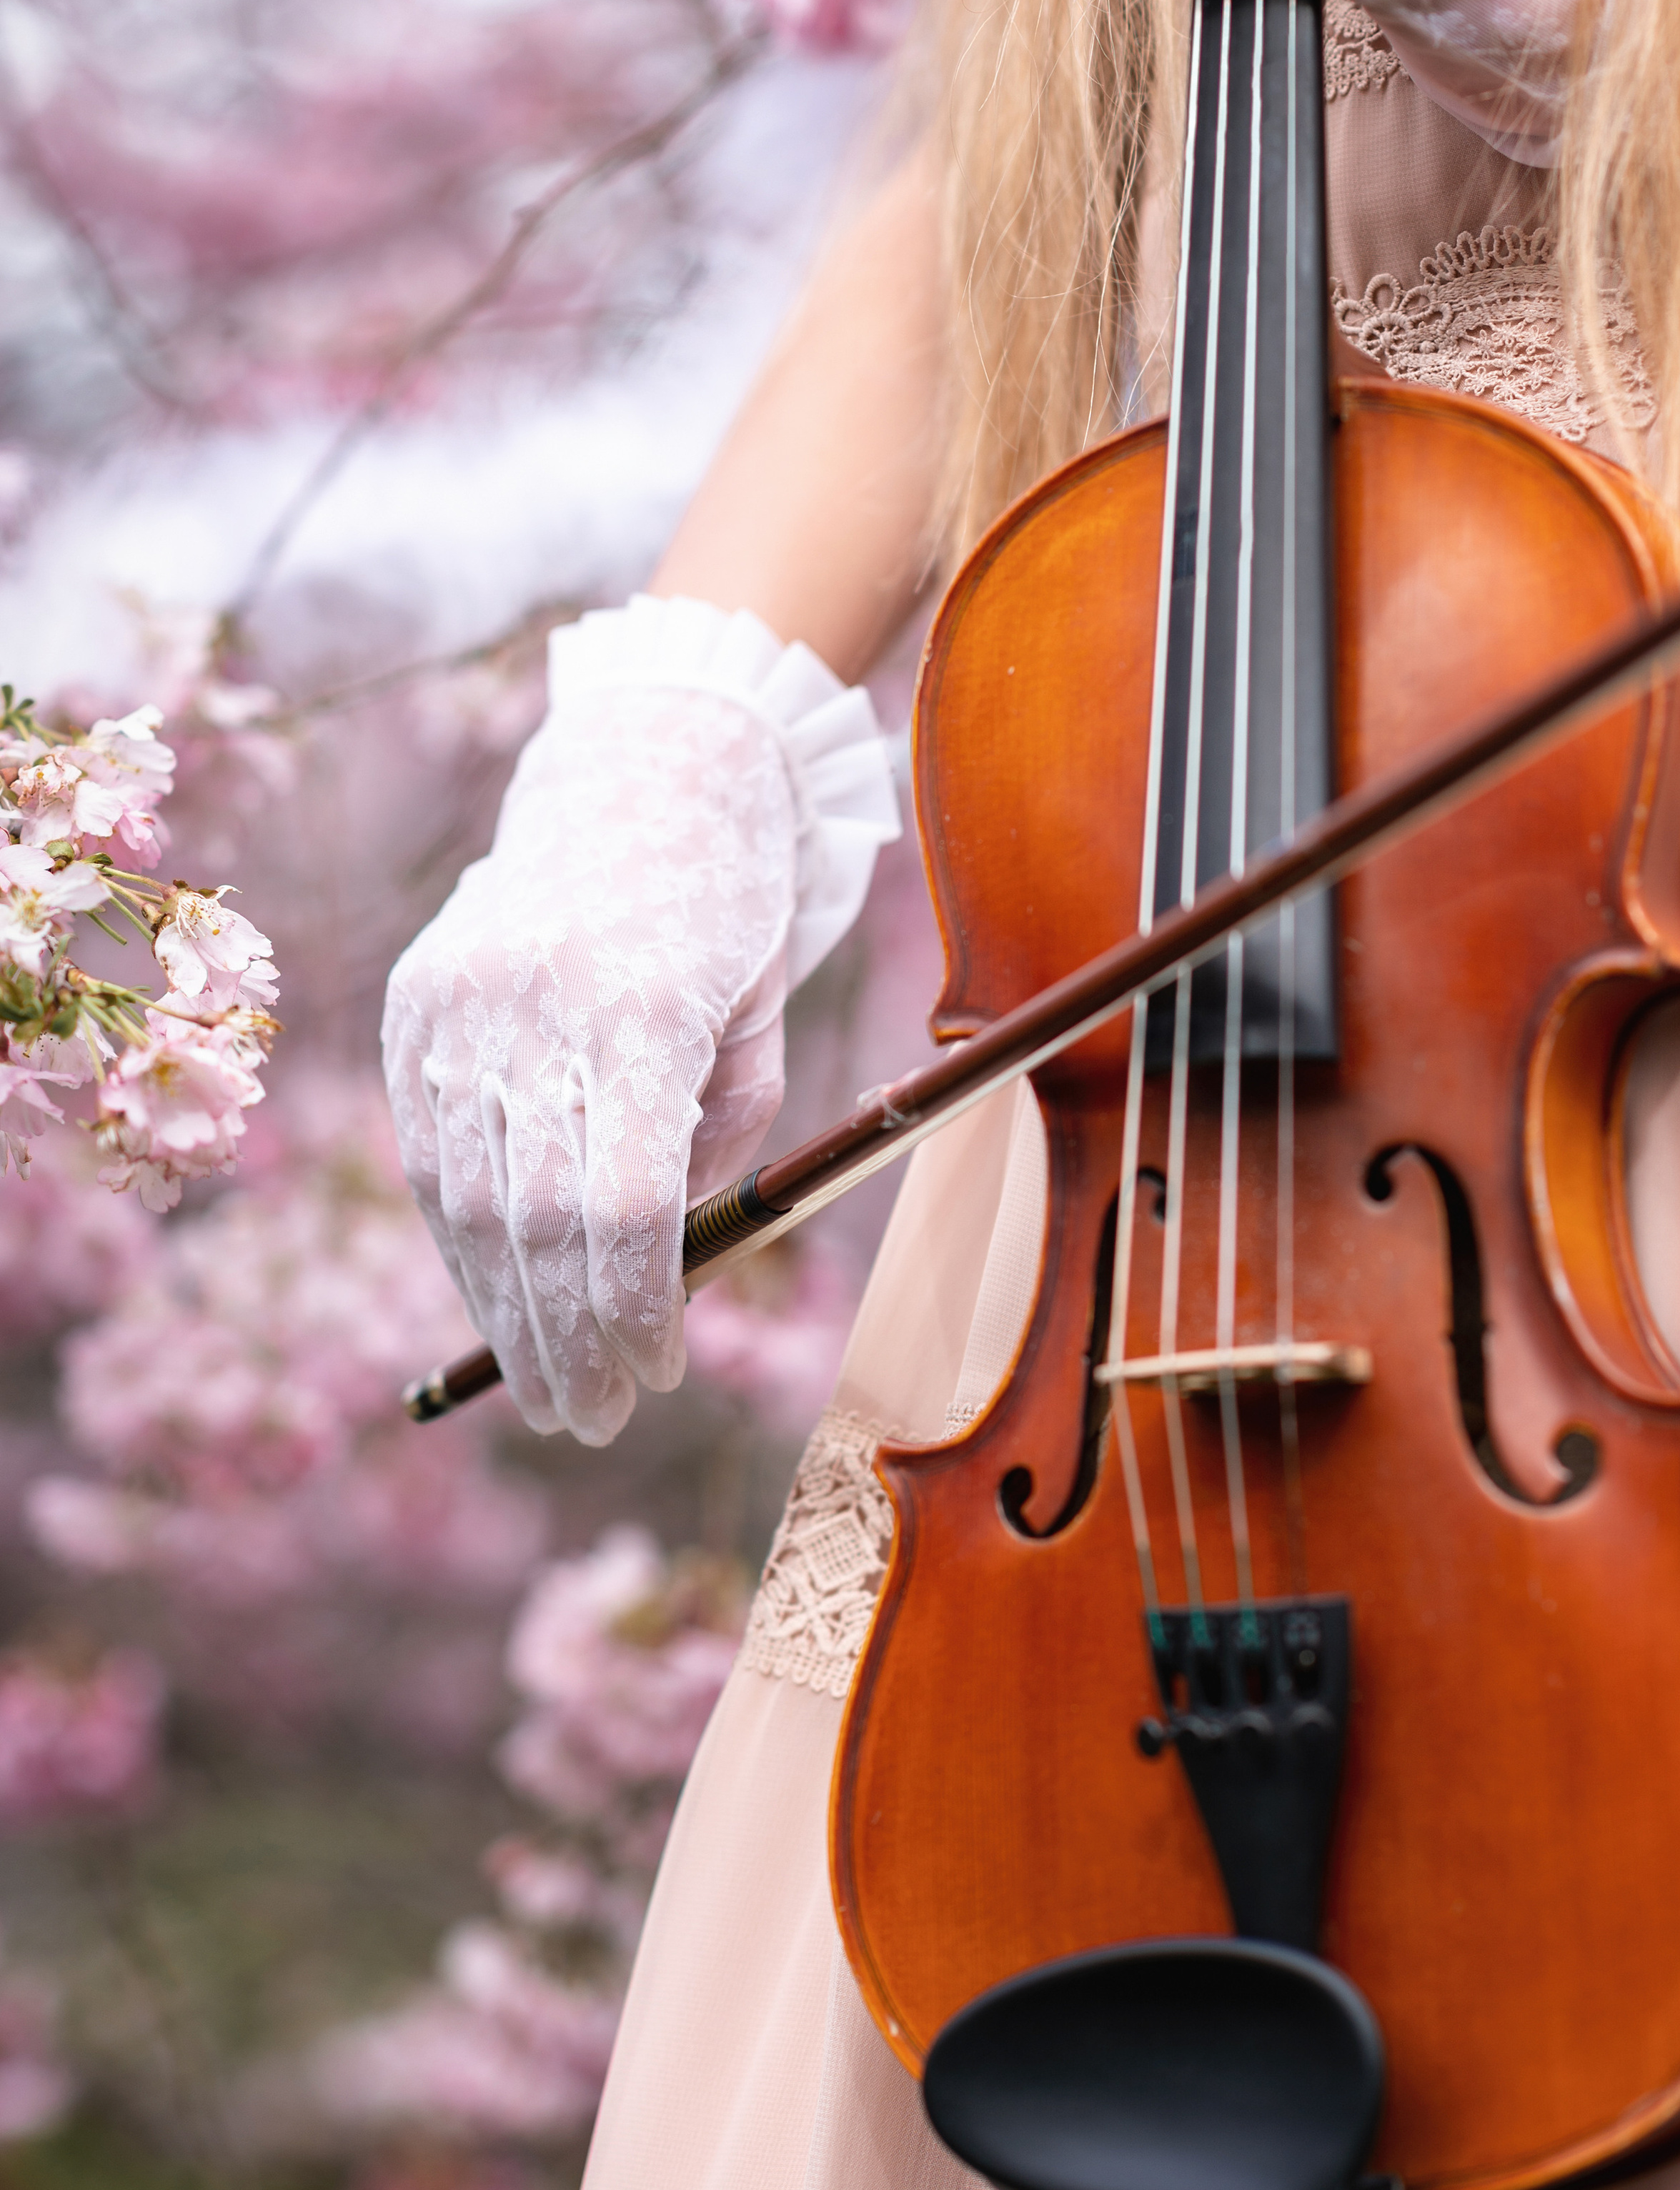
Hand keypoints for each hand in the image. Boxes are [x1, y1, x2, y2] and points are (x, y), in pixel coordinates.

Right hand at [382, 600, 896, 1445]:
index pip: (619, 1205)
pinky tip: (499, 1301)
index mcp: (635, 1008)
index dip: (635, 1308)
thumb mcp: (756, 1028)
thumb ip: (713, 1150)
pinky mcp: (413, 1007)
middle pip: (534, 1219)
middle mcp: (527, 1006)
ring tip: (546, 1389)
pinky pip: (429, 1155)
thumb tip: (661, 1278)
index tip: (658, 1375)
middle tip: (594, 1419)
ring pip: (465, 1200)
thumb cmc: (729, 911)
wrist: (644, 770)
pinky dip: (464, 1242)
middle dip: (565, 1338)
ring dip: (504, 1311)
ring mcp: (454, 1003)